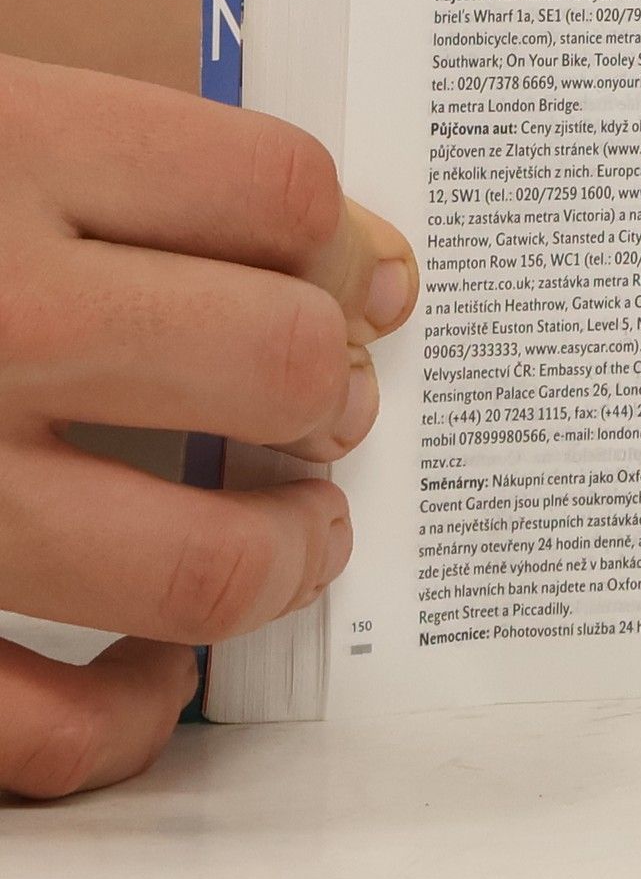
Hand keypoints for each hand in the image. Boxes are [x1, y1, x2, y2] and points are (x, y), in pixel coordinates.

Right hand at [0, 55, 416, 797]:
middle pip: (276, 358)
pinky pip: (44, 726)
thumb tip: (325, 248)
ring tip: (303, 530)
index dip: (340, 234)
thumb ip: (85, 153)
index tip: (358, 267)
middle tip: (334, 394)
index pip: (273, 186)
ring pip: (204, 561)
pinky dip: (130, 713)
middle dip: (334, 383)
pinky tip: (159, 669)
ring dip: (288, 551)